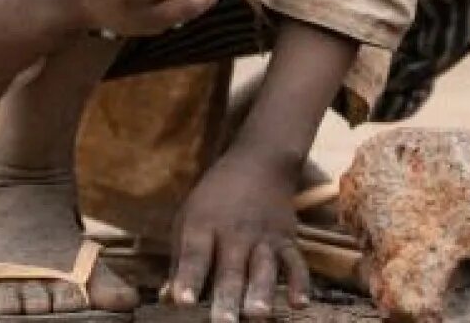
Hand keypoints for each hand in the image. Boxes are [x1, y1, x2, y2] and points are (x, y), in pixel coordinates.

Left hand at [166, 150, 311, 320]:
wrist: (260, 162)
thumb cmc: (216, 199)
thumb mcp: (189, 219)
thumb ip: (181, 261)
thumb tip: (168, 299)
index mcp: (203, 225)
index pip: (195, 255)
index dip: (189, 278)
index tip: (183, 302)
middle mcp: (235, 232)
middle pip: (230, 268)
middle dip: (227, 296)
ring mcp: (265, 236)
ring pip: (264, 267)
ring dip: (261, 292)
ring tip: (257, 316)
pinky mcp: (287, 239)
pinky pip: (295, 262)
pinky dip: (300, 282)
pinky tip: (299, 303)